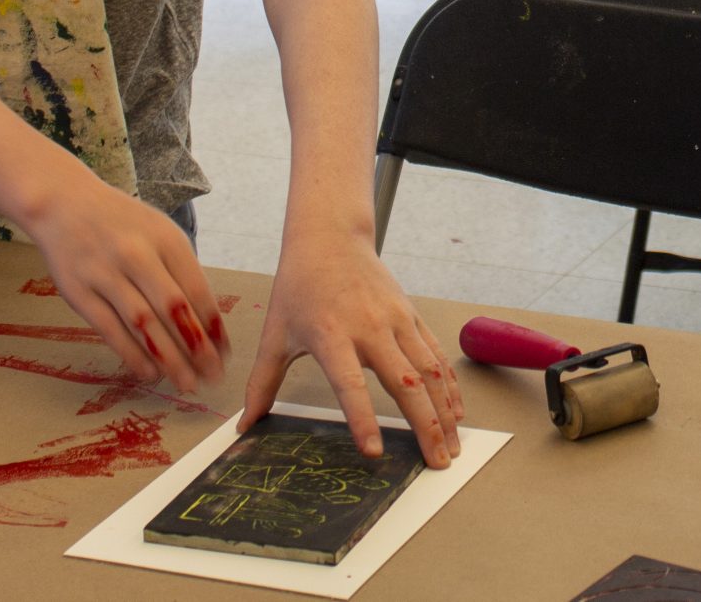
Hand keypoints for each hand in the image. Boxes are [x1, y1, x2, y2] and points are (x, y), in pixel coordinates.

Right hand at [25, 181, 227, 392]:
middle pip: (174, 309)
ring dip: (168, 358)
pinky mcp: (78, 292)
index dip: (213, 326)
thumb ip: (180, 269)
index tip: (225, 353)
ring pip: (143, 323)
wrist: (64, 203)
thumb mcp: (159, 231)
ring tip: (185, 382)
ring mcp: (105, 273)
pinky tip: (149, 373)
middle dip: (197, 348)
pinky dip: (132, 354)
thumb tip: (206, 321)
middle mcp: (136, 254)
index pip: (197, 290)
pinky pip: (110, 329)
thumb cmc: (121, 223)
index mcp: (165, 239)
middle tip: (212, 376)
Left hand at [238, 225, 463, 468]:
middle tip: (437, 463)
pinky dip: (449, 385)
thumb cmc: (299, 286)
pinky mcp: (411, 315)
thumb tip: (244, 425)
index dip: (363, 418)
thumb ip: (261, 383)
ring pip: (430, 371)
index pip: (351, 384)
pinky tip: (455, 411)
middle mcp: (370, 328)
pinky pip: (436, 354)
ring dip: (445, 411)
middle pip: (406, 383)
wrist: (330, 238)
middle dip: (426, 426)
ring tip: (452, 445)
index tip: (375, 452)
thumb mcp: (274, 334)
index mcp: (331, 336)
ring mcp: (396, 320)